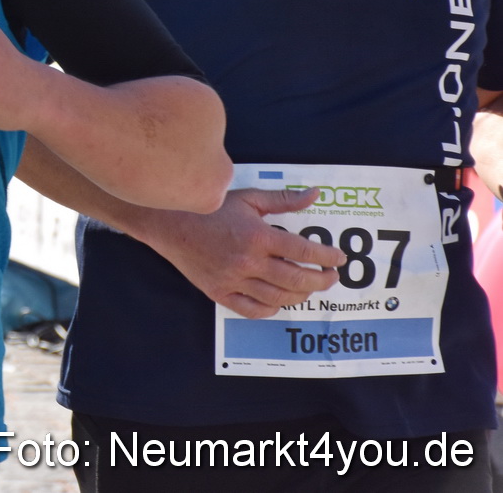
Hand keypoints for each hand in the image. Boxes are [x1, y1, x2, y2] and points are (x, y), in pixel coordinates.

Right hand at [136, 188, 344, 317]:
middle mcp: (248, 261)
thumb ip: (283, 199)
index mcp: (258, 236)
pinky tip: (279, 299)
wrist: (167, 223)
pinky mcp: (219, 292)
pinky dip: (272, 308)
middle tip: (331, 277)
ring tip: (309, 287)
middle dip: (321, 280)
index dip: (327, 256)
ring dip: (301, 295)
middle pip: (297, 279)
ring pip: (279, 297)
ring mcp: (233, 280)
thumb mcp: (248, 198)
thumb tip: (316, 195)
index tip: (338, 258)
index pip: (304, 251)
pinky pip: (253, 310)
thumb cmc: (208, 208)